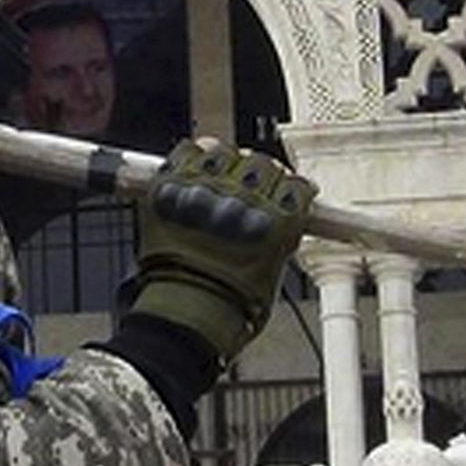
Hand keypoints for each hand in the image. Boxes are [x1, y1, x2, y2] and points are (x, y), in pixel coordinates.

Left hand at [130, 137, 314, 361]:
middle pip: (260, 164)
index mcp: (278, 219)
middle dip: (258, 174)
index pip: (295, 185)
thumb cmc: (231, 304)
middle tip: (249, 186)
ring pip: (222, 151)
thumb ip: (276, 233)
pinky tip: (191, 167)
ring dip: (223, 160)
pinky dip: (188, 156)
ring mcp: (205, 190)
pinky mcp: (170, 188)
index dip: (290, 188)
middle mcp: (245, 199)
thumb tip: (275, 214)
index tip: (284, 191)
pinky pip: (184, 151)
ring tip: (217, 175)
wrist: (187, 314)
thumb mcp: (274, 269)